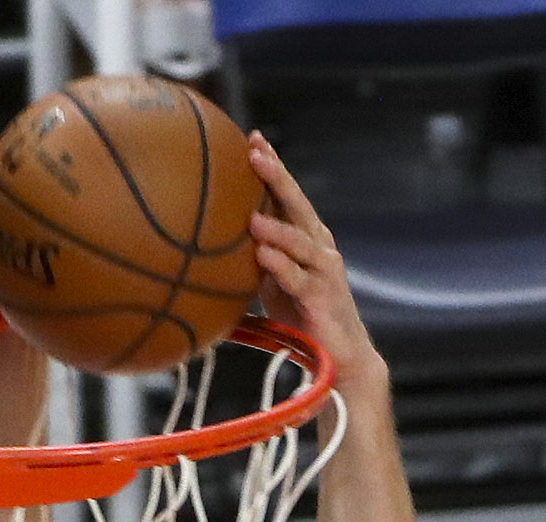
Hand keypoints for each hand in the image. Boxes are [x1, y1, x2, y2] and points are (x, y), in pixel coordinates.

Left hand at [247, 134, 381, 392]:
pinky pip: (298, 276)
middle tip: (254, 152)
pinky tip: (262, 254)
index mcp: (306, 237)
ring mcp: (324, 269)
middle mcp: (318, 245)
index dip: (272, 167)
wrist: (339, 357)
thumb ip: (251, 261)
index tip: (252, 139)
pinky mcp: (322, 296)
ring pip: (298, 238)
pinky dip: (280, 264)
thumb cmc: (301, 318)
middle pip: (296, 203)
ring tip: (251, 214)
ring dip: (275, 224)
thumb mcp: (271, 284)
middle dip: (276, 176)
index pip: (287, 195)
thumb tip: (206, 251)